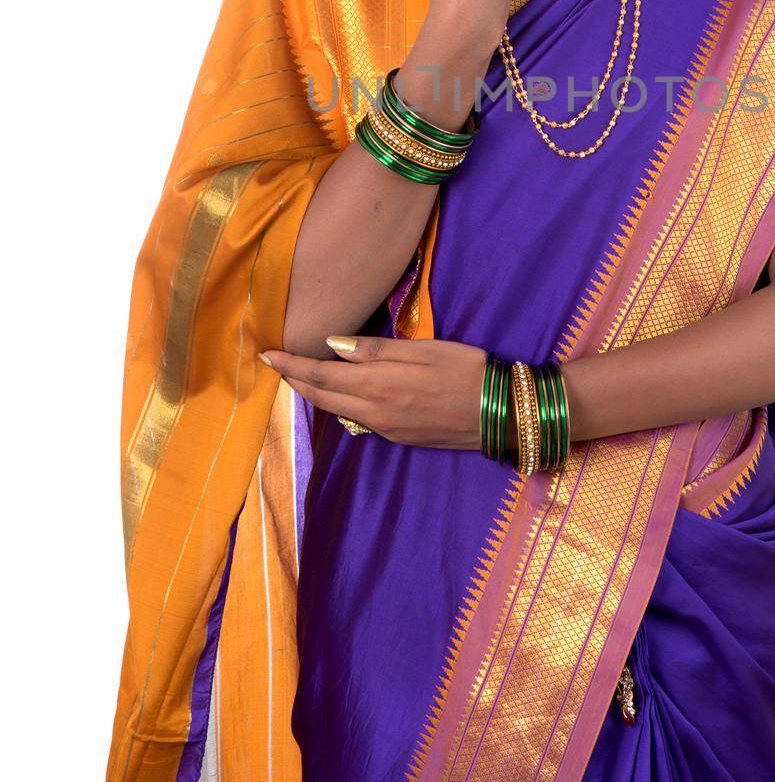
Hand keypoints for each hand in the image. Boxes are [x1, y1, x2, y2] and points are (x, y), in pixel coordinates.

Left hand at [259, 333, 491, 450]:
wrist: (501, 413)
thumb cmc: (467, 370)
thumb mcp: (424, 350)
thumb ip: (377, 350)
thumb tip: (333, 344)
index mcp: (378, 386)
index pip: (321, 375)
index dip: (291, 365)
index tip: (266, 354)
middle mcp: (375, 413)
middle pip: (322, 398)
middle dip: (296, 380)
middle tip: (275, 363)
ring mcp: (386, 429)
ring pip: (337, 411)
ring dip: (315, 394)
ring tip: (300, 375)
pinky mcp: (399, 437)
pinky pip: (357, 419)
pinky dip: (339, 404)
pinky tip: (340, 392)